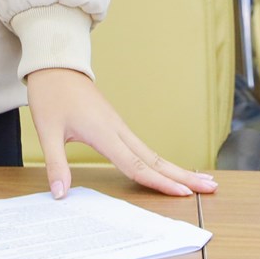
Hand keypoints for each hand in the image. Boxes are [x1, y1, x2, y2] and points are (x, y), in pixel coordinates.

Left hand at [25, 67, 217, 198]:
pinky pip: (143, 147)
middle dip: (184, 175)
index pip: (136, 164)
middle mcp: (118, 129)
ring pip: (152, 152)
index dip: (160, 182)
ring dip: (177, 169)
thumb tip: (60, 194)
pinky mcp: (116, 124)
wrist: (54, 64)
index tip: (183, 194)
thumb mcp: (47, 130)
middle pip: (155, 158)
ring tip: (202, 182)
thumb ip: (56, 164)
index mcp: (104, 132)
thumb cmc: (50, 94)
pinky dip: (160, 161)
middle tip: (212, 188)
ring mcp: (119, 125)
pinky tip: (168, 169)